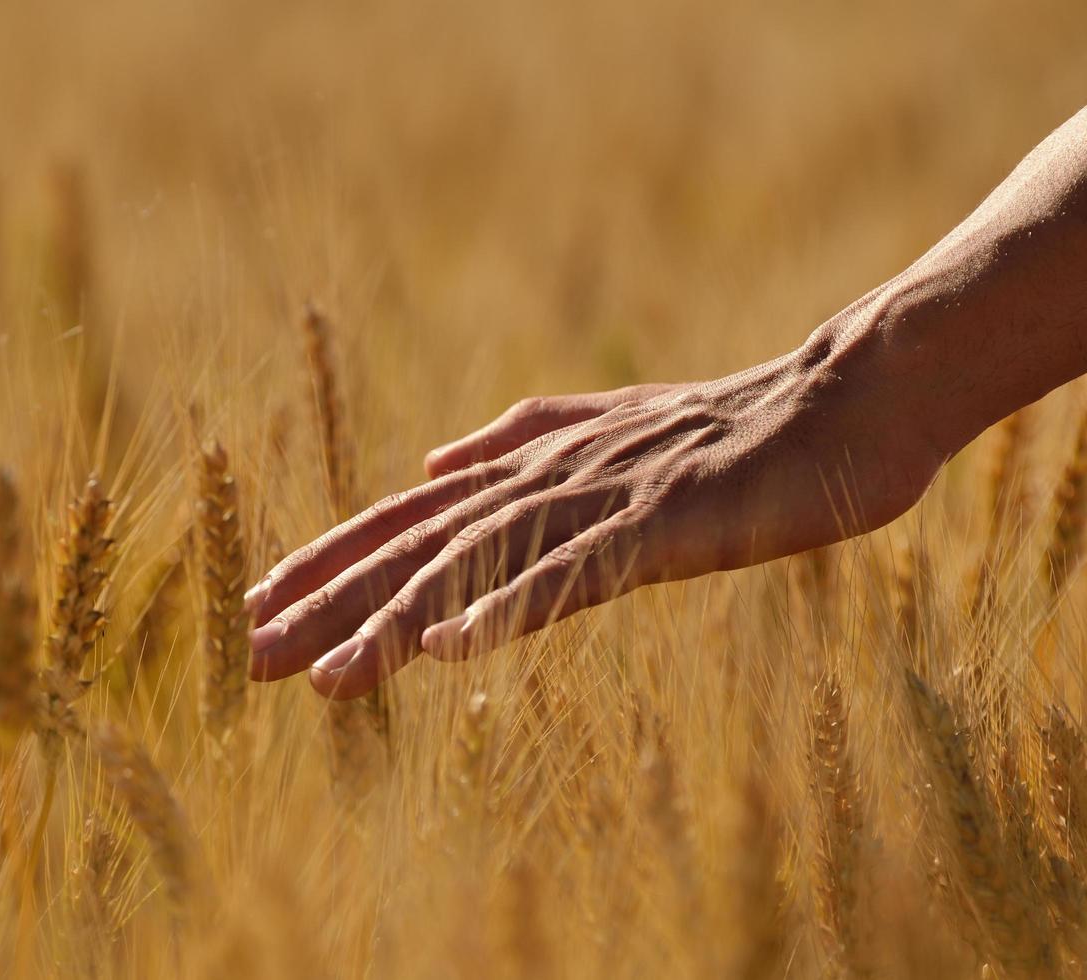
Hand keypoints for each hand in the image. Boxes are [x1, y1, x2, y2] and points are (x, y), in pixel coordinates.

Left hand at [246, 315, 946, 699]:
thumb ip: (519, 442)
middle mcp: (543, 478)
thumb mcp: (609, 438)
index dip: (325, 564)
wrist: (843, 401)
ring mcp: (599, 500)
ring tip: (323, 679)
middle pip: (412, 544)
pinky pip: (572, 574)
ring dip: (393, 622)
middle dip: (325, 602)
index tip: (254, 610)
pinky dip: (507, 608)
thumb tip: (435, 460)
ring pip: (472, 565)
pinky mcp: (660, 524)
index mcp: (529, 468)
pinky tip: (450, 649)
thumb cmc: (733, 435)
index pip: (404, 520)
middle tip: (243, 654)